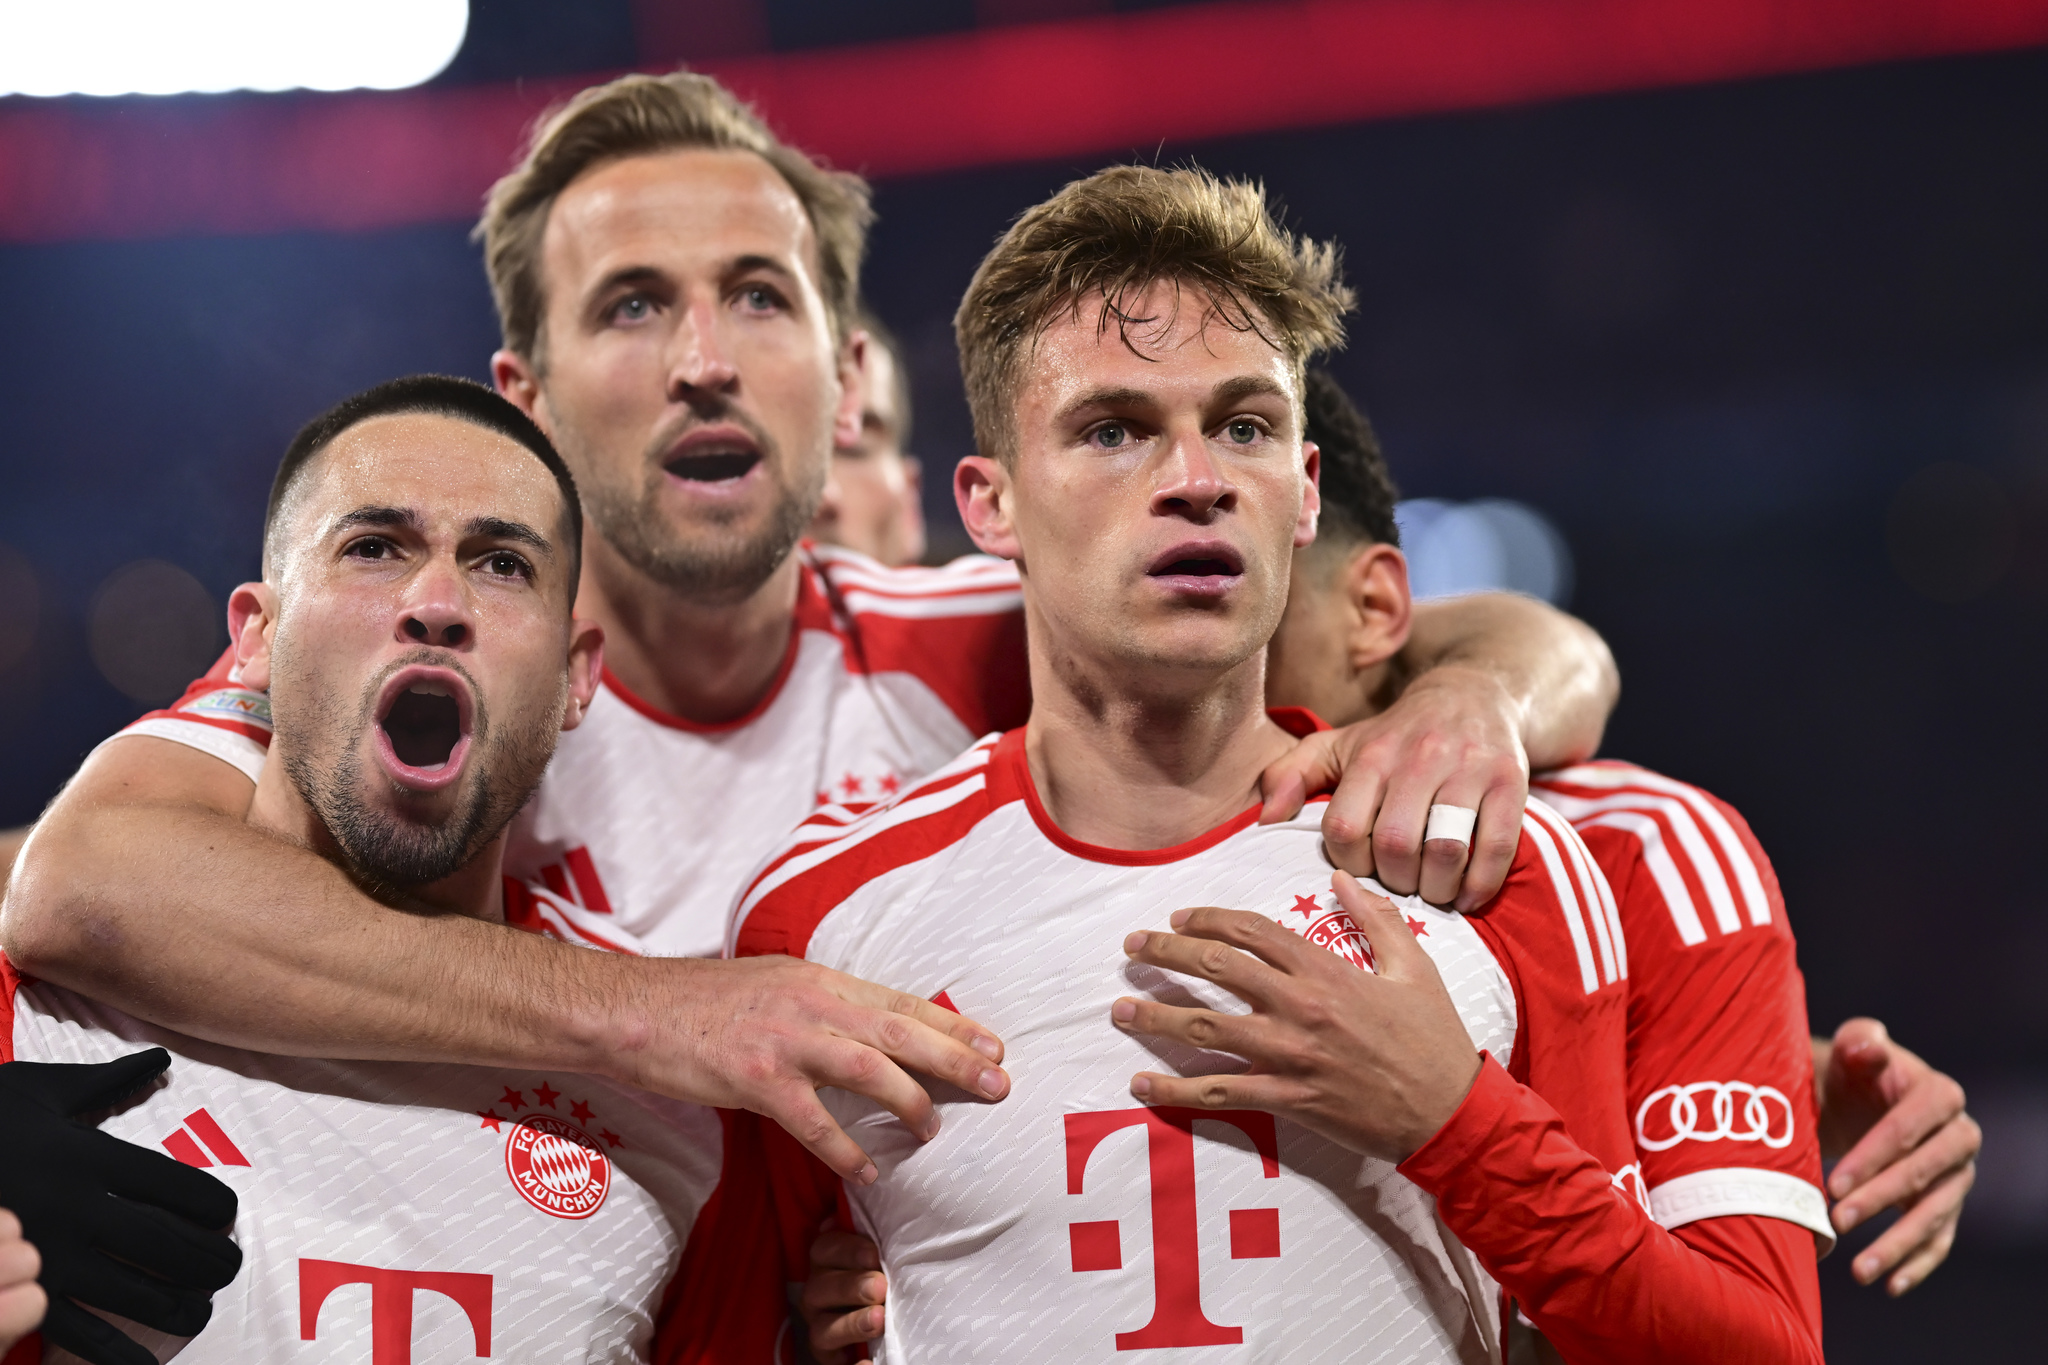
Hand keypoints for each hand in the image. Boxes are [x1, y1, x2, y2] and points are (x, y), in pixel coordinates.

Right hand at [0, 1048, 242, 1364]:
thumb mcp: (38, 1090)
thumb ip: (105, 1081)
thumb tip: (159, 1060)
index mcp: (88, 1156)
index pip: (178, 1186)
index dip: (214, 1207)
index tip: (225, 1216)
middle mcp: (75, 1208)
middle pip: (167, 1244)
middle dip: (209, 1262)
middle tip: (227, 1269)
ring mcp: (44, 1256)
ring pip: (133, 1293)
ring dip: (178, 1307)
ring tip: (198, 1310)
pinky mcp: (17, 1291)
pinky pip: (76, 1334)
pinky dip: (117, 1354)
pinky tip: (146, 1363)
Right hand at [630, 955, 1008, 1184]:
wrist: (635, 1009)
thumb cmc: (704, 1001)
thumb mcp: (776, 983)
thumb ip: (823, 1003)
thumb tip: (869, 1026)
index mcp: (820, 979)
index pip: (901, 1000)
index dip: (951, 1023)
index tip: (992, 1043)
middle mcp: (811, 1003)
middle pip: (901, 1029)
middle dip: (955, 1057)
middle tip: (996, 1081)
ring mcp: (784, 1040)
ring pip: (869, 1068)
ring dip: (909, 1100)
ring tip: (934, 1129)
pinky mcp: (755, 1078)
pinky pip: (813, 1120)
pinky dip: (845, 1149)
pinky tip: (868, 1170)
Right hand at [799, 1221, 886, 1361]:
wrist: (893, 1311)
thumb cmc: (888, 1269)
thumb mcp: (881, 1249)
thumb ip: (876, 1233)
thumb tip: (882, 1190)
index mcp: (828, 1260)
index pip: (824, 1249)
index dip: (846, 1250)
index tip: (873, 1254)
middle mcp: (818, 1292)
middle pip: (820, 1288)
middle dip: (850, 1287)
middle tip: (879, 1287)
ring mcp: (822, 1324)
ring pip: (823, 1327)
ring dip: (851, 1323)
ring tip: (878, 1320)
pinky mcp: (830, 1355)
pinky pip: (834, 1361)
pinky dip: (853, 1364)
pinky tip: (868, 1363)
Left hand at [1114, 873, 1481, 1162]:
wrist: (1449, 1112)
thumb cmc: (1434, 1039)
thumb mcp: (1414, 966)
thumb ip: (1375, 918)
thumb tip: (1344, 877)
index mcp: (1327, 969)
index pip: (1253, 930)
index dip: (1209, 917)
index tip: (1180, 915)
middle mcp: (1300, 1006)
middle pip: (1217, 967)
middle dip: (1167, 950)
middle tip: (1133, 945)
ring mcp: (1291, 1054)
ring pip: (1207, 1027)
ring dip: (1157, 1015)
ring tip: (1119, 1009)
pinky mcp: (1287, 1099)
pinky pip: (1220, 1092)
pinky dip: (1176, 1089)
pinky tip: (1141, 1083)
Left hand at [1260, 667, 1528, 910]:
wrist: (1471, 696)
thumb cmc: (1394, 736)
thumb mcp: (1337, 745)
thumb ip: (1291, 775)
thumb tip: (1264, 819)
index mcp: (1372, 755)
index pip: (1346, 828)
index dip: (1350, 861)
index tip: (1362, 865)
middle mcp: (1419, 759)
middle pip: (1397, 844)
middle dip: (1394, 880)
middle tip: (1399, 884)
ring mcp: (1469, 769)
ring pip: (1446, 849)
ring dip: (1436, 888)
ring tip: (1431, 892)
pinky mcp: (1510, 781)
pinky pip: (1498, 847)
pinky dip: (1481, 884)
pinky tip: (1467, 896)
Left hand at [1818, 1018, 1978, 1295]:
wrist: (1854, 1099)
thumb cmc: (1849, 1072)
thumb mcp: (1848, 1050)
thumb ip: (1858, 1041)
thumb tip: (1869, 1046)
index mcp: (1939, 1094)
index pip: (1910, 1128)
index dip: (1875, 1156)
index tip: (1835, 1183)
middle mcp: (1958, 1136)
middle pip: (1925, 1173)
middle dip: (1882, 1199)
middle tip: (1838, 1220)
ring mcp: (1957, 1174)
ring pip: (1936, 1214)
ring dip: (1899, 1244)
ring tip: (1861, 1271)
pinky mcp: (1946, 1204)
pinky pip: (1940, 1239)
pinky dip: (1918, 1264)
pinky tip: (1891, 1285)